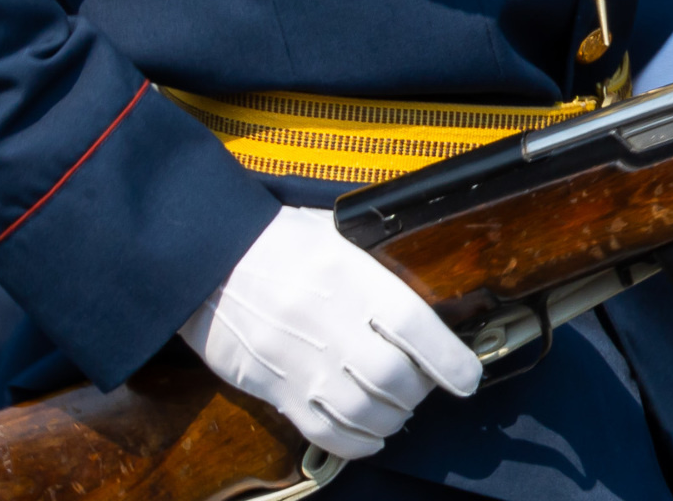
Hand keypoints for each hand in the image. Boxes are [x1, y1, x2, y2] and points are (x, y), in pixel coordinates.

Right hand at [180, 206, 481, 459]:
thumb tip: (435, 279)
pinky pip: (323, 430)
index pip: (411, 325)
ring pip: (361, 412)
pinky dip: (356, 441)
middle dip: (420, 390)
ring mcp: (296, 361)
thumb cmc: (279, 240)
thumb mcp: (337, 232)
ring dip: (392, 418)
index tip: (468, 376)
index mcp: (347, 273)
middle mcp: (325, 322)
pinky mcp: (272, 388)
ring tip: (400, 405)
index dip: (447, 358)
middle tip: (426, 382)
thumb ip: (381, 259)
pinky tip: (371, 433)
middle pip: (390, 378)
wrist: (205, 261)